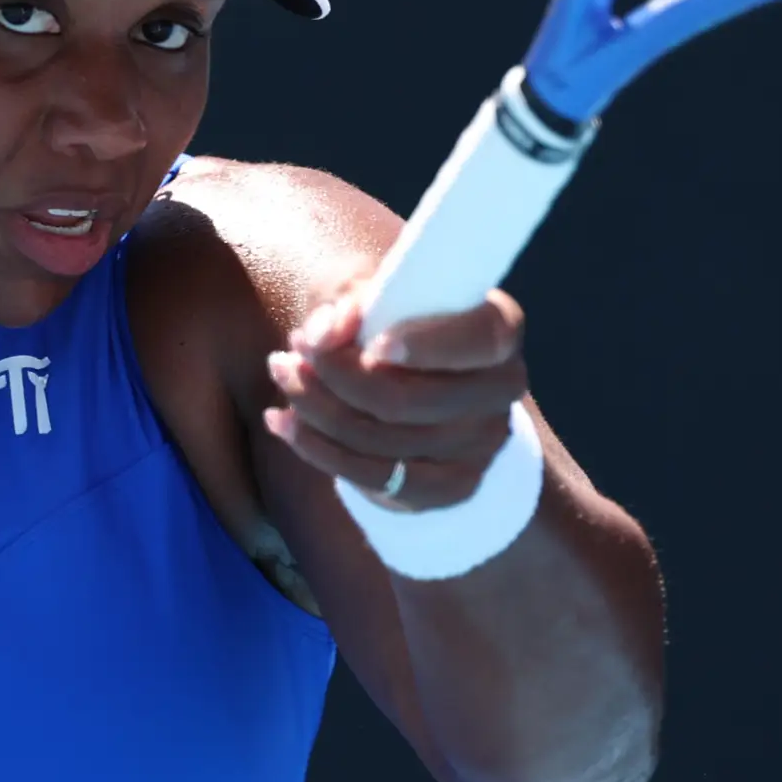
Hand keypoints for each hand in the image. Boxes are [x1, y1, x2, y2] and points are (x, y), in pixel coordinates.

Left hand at [261, 282, 527, 511]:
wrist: (414, 377)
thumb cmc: (392, 318)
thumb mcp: (371, 294)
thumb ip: (348, 301)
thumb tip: (324, 333)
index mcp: (499, 330)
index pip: (477, 340)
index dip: (425, 345)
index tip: (373, 345)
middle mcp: (501, 390)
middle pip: (409, 400)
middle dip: (336, 375)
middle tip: (292, 348)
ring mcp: (481, 445)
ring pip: (382, 440)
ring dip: (315, 407)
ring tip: (281, 372)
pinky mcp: (449, 487)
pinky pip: (376, 479)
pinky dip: (318, 450)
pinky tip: (282, 422)